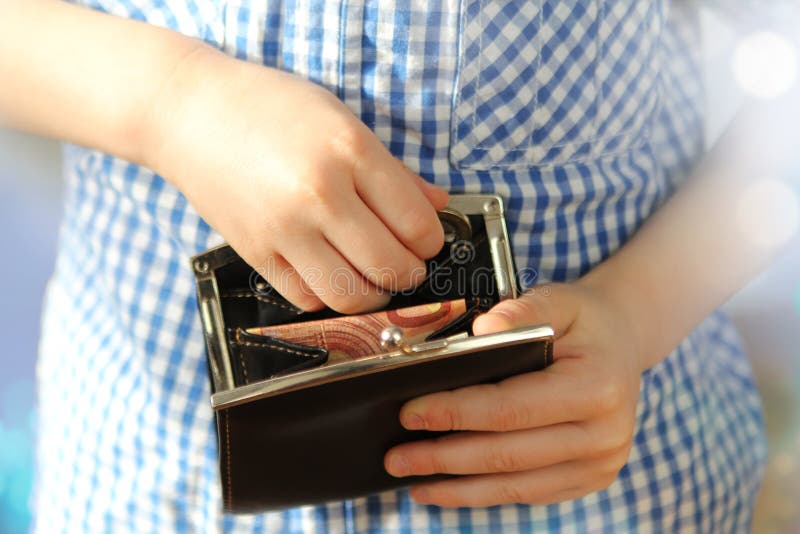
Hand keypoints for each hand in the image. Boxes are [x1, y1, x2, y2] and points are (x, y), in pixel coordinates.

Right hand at [146, 47, 447, 312]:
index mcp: (350, 152)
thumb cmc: (270, 107)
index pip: (417, 224)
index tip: (428, 242)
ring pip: (351, 295)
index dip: (432, 242)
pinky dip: (328, 295)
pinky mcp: (255, 252)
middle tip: (408, 266)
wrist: (191, 112)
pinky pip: (307, 298)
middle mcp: (319, 194)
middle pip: (391, 267)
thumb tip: (437, 204)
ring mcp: (284, 228)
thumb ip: (394, 170)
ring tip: (374, 278)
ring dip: (374, 295)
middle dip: (411, 274)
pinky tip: (331, 273)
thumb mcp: (341, 120)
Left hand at [384, 281, 644, 506]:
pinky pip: (527, 493)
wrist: (623, 343)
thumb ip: (522, 310)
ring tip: (412, 479)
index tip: (409, 413)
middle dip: (444, 458)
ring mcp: (600, 464)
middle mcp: (605, 435)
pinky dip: (483, 493)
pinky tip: (447, 487)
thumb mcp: (560, 298)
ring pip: (514, 485)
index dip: (455, 413)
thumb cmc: (585, 320)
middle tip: (396, 457)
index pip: (511, 408)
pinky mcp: (589, 479)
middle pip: (507, 454)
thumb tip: (482, 332)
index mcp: (598, 387)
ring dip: (457, 486)